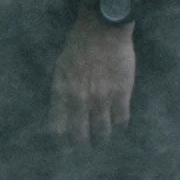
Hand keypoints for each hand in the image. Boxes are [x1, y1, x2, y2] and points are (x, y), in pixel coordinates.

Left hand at [48, 18, 135, 142]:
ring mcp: (101, 99)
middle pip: (80, 136)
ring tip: (103, 142)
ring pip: (103, 132)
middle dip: (82, 146)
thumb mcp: (60, 68)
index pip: (57, 128)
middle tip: (85, 149)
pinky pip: (121, 120)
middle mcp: (79, 100)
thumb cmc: (78, 45)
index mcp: (61, 93)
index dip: (60, 142)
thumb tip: (63, 111)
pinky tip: (119, 128)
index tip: (64, 148)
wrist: (102, 30)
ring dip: (103, 140)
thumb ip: (62, 91)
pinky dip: (120, 127)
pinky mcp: (121, 94)